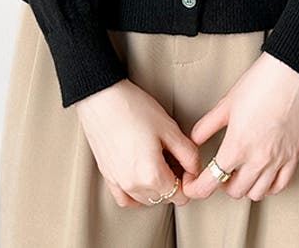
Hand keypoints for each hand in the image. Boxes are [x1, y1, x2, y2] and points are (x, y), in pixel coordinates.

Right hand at [75, 78, 201, 207]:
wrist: (102, 98)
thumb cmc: (135, 108)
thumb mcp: (170, 128)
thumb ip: (188, 154)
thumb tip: (195, 170)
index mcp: (152, 175)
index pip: (179, 195)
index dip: (188, 180)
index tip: (187, 163)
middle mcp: (134, 185)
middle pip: (163, 198)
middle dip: (173, 183)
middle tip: (174, 157)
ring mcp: (118, 183)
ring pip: (145, 200)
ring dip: (156, 188)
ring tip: (158, 161)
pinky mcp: (107, 176)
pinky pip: (125, 198)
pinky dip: (137, 194)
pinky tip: (142, 178)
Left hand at [181, 52, 298, 201]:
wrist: (291, 73)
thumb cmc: (260, 83)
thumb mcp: (226, 104)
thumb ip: (206, 126)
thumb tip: (193, 140)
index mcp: (237, 145)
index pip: (211, 182)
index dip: (196, 189)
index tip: (192, 185)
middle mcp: (258, 158)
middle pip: (234, 191)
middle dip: (221, 184)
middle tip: (219, 171)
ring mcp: (278, 160)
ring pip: (257, 193)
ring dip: (245, 186)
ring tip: (241, 172)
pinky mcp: (295, 156)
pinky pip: (280, 186)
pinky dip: (268, 185)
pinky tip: (262, 173)